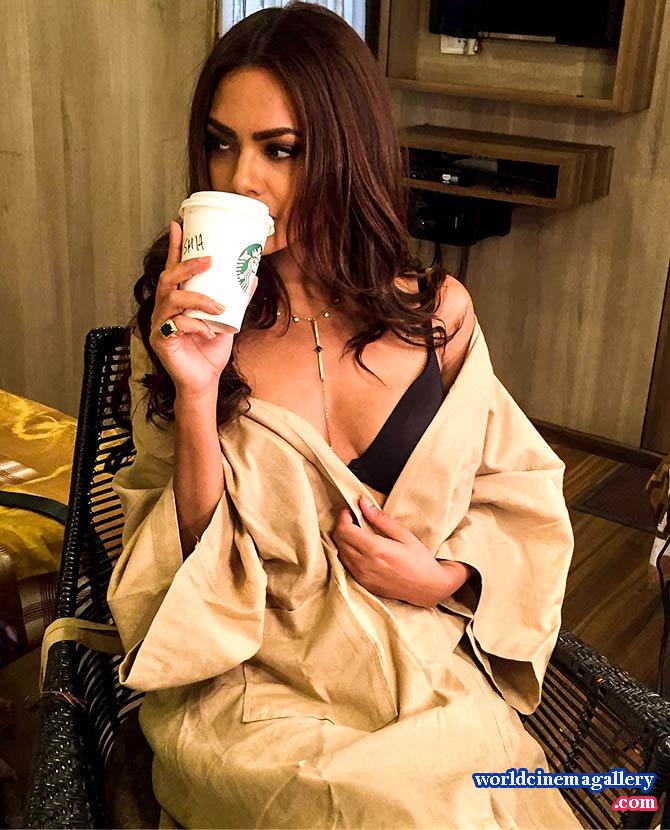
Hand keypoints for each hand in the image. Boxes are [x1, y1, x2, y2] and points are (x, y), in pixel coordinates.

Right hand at [149, 221, 258, 397]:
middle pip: (167, 278)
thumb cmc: (210, 351)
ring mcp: (159, 323)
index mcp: (177, 301)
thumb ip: (236, 300)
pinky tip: (208, 331)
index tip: (179, 225)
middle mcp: (164, 308)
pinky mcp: (160, 340)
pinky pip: (175, 324)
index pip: (173, 269)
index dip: (175, 248)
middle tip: (209, 260)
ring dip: (198, 299)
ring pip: (171, 299)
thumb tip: (252, 276)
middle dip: (186, 265)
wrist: (204, 381)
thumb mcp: (229, 320)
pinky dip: (195, 325)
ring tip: (219, 307)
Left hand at [332, 496, 471, 606]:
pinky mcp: (364, 584)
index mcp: (375, 549)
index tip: (350, 510)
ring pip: (340, 553)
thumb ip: (380, 519)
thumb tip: (363, 504)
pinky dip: (348, 553)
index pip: (344, 530)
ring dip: (344, 540)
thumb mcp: (403, 534)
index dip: (343, 517)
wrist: (427, 587)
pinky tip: (361, 549)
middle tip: (353, 519)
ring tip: (357, 533)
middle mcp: (364, 564)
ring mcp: (363, 577)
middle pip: (339, 540)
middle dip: (342, 526)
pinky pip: (347, 565)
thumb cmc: (419, 559)